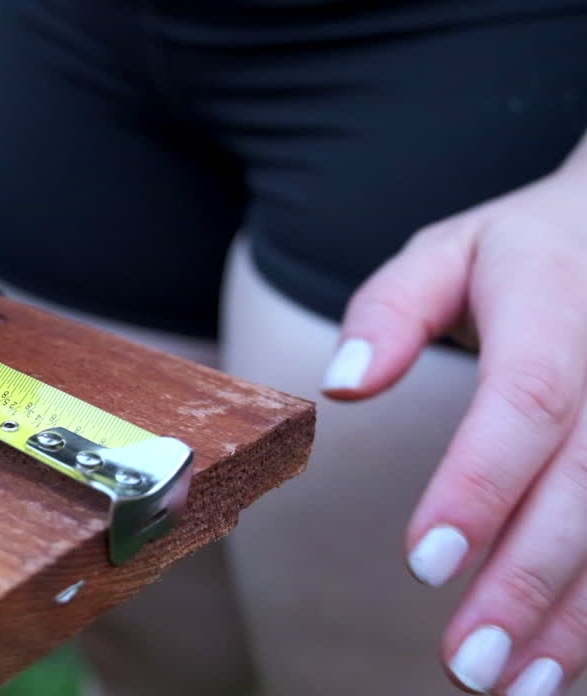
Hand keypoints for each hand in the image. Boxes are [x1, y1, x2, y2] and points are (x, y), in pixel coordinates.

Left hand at [325, 139, 586, 694]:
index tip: (424, 564)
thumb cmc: (522, 252)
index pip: (527, 402)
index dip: (481, 485)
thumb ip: (390, 311)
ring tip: (516, 688)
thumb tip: (341, 383)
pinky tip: (564, 661)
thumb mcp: (446, 253)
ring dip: (579, 618)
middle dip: (528, 582)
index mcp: (556, 307)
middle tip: (469, 663)